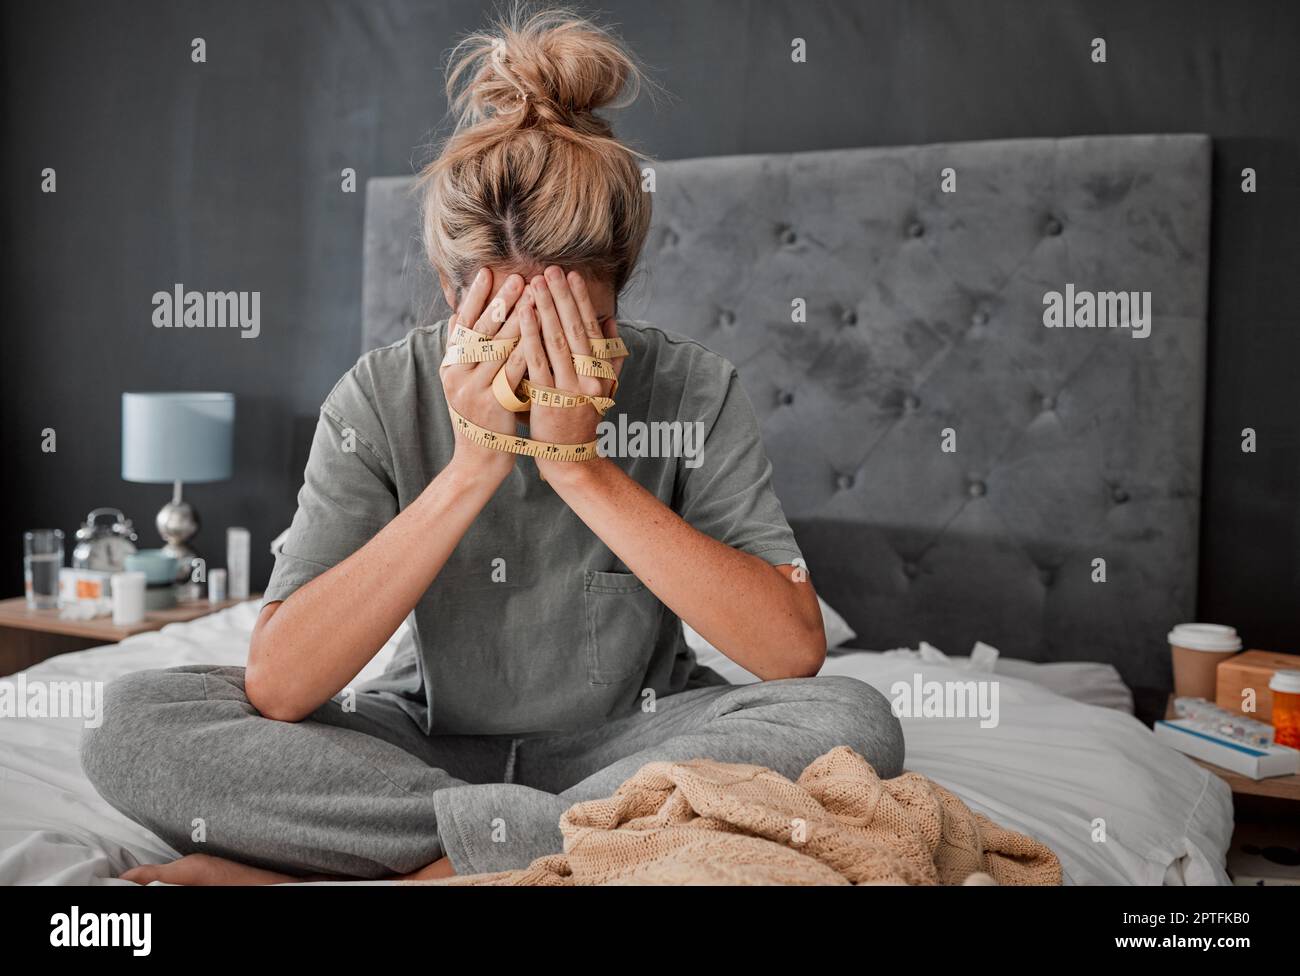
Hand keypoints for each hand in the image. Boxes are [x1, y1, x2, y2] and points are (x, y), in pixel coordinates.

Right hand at [439, 267, 532, 480]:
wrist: (479, 460)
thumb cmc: (477, 417)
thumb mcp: (461, 382)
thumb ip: (461, 351)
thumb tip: (457, 314)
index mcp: (449, 366)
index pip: (462, 324)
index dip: (475, 297)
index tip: (488, 272)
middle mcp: (457, 376)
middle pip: (482, 331)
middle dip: (502, 302)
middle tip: (520, 278)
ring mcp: (473, 390)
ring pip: (499, 348)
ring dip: (519, 320)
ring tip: (535, 297)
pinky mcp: (493, 405)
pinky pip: (514, 371)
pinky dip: (528, 349)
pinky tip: (542, 333)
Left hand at [519, 266, 622, 480]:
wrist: (569, 455)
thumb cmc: (583, 417)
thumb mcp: (605, 387)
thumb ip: (610, 355)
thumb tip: (610, 320)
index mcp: (601, 372)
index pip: (591, 328)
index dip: (581, 300)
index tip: (571, 276)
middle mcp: (588, 377)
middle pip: (574, 329)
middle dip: (561, 297)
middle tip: (549, 270)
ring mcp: (568, 388)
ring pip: (556, 341)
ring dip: (544, 309)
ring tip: (533, 284)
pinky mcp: (546, 398)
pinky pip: (536, 361)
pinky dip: (530, 335)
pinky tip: (522, 314)